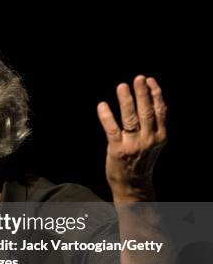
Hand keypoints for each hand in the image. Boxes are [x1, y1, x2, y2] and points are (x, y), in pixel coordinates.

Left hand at [96, 75, 166, 200]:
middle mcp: (148, 140)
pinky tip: (102, 105)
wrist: (133, 185)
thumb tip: (148, 99)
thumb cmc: (141, 160)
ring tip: (122, 87)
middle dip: (143, 93)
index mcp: (160, 136)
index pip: (160, 111)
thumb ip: (153, 125)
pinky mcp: (117, 150)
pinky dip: (106, 116)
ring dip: (126, 101)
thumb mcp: (153, 143)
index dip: (156, 94)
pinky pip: (111, 129)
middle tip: (138, 78)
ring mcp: (133, 145)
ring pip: (130, 119)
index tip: (150, 80)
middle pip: (146, 112)